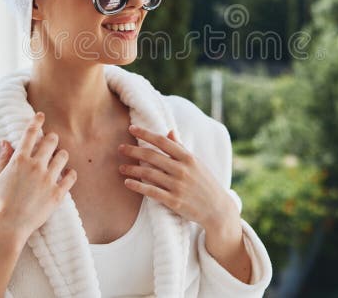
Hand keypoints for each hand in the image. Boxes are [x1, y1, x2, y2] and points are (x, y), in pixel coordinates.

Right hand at [0, 112, 77, 242]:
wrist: (5, 227)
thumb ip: (3, 158)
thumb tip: (6, 142)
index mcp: (19, 160)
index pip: (30, 134)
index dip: (36, 122)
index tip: (41, 115)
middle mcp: (35, 166)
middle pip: (51, 141)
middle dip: (51, 139)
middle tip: (50, 141)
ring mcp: (48, 179)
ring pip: (63, 156)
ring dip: (61, 154)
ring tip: (58, 159)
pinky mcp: (57, 194)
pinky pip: (71, 177)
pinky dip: (70, 174)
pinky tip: (67, 174)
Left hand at [118, 125, 235, 230]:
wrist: (217, 209)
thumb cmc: (205, 183)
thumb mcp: (196, 163)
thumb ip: (181, 148)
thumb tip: (169, 132)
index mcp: (188, 158)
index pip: (162, 141)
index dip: (145, 134)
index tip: (131, 128)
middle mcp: (182, 170)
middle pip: (152, 156)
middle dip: (134, 151)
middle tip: (120, 148)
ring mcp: (178, 186)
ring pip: (149, 174)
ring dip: (132, 169)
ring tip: (121, 167)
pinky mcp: (174, 201)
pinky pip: (151, 192)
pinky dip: (138, 186)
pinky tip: (128, 183)